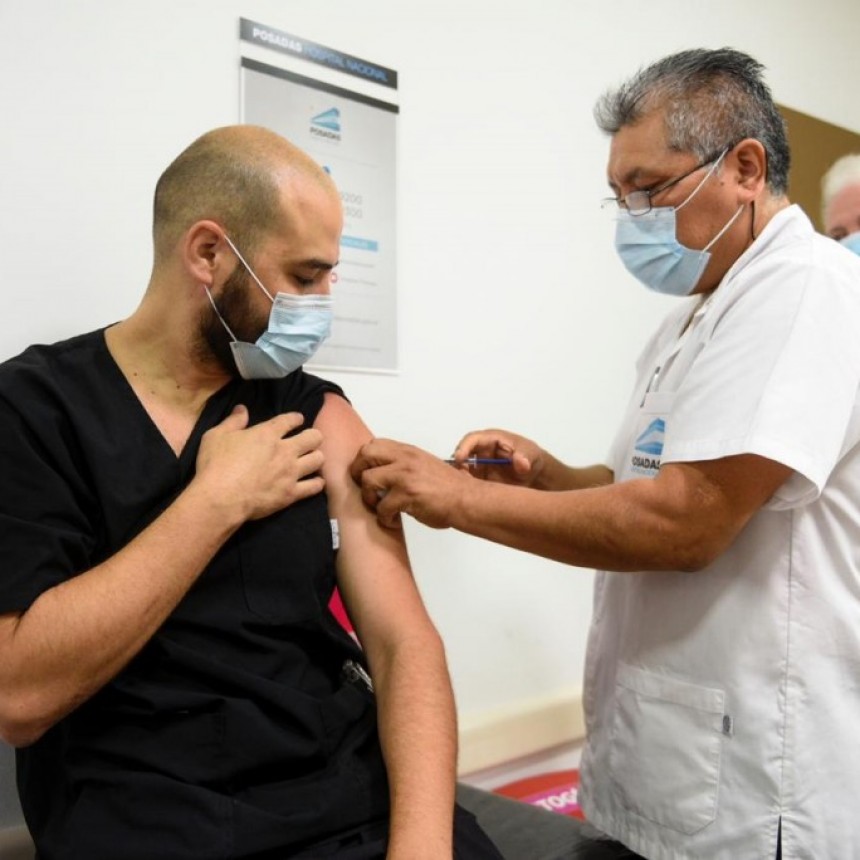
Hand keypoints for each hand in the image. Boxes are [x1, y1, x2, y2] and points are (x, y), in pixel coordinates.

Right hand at [194, 405, 324, 522]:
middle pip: (314, 437)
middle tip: (309, 440)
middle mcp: (285, 450)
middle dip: (313, 436)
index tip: (298, 420)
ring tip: (312, 460)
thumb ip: (232, 421)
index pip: (290, 420)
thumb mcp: (216, 436)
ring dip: (316, 458)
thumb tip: (242, 409)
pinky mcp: (292, 493)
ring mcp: (291, 472)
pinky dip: (317, 483)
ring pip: (318, 460)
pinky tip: (316, 482)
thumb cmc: (215, 465)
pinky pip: (314, 487)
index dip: (296, 418)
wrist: (221, 498)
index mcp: (267, 434)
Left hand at [350, 438, 470, 529]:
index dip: (364, 460)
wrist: (466, 500)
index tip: (365, 473)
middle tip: (365, 489)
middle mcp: (405, 459)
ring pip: (368, 480)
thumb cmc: (449, 489)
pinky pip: (381, 507)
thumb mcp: (424, 466)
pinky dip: (384, 518)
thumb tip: (382, 473)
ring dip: (369, 498)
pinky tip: (394, 521)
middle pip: (365, 455)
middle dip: (358, 473)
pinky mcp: (407, 494)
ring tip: (381, 508)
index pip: (374, 445)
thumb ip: (403, 465)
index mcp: (408, 452)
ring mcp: (405, 475)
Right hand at [451, 428, 545, 487]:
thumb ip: (525, 457)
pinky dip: (467, 490)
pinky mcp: (479, 480)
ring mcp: (478, 467)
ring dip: (461, 479)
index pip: (472, 439)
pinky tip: (472, 498)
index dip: (464, 447)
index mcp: (490, 440)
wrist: (535, 475)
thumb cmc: (531, 457)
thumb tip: (521, 464)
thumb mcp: (531, 454)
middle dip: (458, 466)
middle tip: (459, 478)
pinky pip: (468, 484)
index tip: (460, 459)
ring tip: (466, 490)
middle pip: (462, 456)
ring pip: (462, 471)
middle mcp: (480, 452)